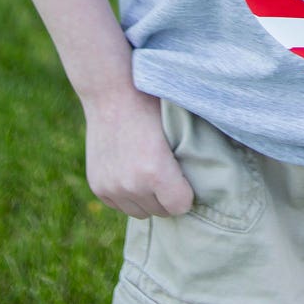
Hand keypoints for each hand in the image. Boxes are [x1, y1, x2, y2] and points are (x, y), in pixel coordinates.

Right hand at [83, 86, 194, 217]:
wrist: (111, 93)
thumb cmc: (150, 105)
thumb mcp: (177, 131)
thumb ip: (186, 160)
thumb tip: (206, 181)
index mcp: (156, 172)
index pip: (181, 206)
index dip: (186, 193)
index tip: (186, 180)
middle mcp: (132, 185)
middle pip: (161, 211)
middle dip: (167, 197)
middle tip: (168, 175)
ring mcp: (112, 187)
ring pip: (139, 211)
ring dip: (146, 198)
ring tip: (148, 175)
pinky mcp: (98, 186)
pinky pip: (119, 204)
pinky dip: (126, 194)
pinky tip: (130, 173)